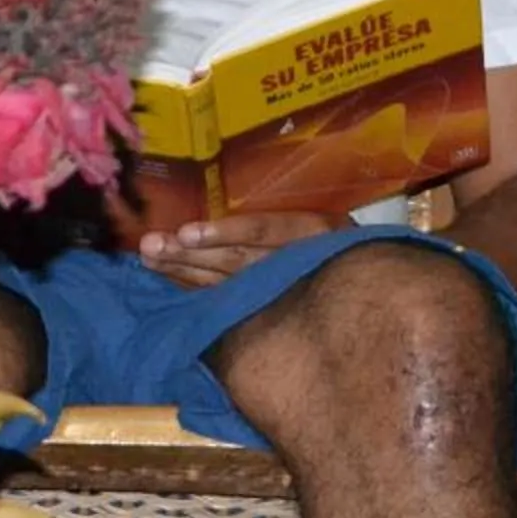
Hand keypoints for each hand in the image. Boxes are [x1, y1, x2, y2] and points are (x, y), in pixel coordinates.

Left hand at [138, 210, 344, 288]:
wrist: (364, 295)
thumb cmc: (338, 243)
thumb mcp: (325, 223)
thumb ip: (284, 218)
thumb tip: (223, 207)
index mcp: (314, 229)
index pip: (264, 232)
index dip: (225, 232)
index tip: (187, 232)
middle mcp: (300, 261)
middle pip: (238, 259)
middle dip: (191, 253)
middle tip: (152, 245)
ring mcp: (286, 290)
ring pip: (229, 283)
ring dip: (186, 272)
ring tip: (151, 259)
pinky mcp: (272, 311)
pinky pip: (229, 303)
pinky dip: (198, 292)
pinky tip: (170, 282)